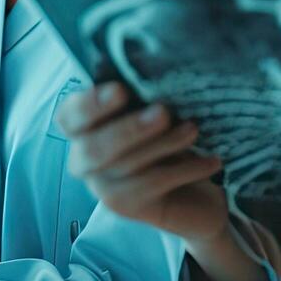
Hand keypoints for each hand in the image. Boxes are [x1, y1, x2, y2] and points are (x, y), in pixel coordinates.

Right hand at [55, 82, 226, 242]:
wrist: (197, 194)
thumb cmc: (172, 141)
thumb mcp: (158, 114)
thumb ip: (147, 98)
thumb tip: (158, 73)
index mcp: (86, 127)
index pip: (69, 116)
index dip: (88, 105)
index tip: (120, 90)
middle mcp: (86, 159)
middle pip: (94, 147)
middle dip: (128, 128)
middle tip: (163, 113)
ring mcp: (103, 187)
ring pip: (125, 166)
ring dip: (163, 144)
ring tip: (193, 130)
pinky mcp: (126, 207)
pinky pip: (152, 185)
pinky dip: (185, 169)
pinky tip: (211, 160)